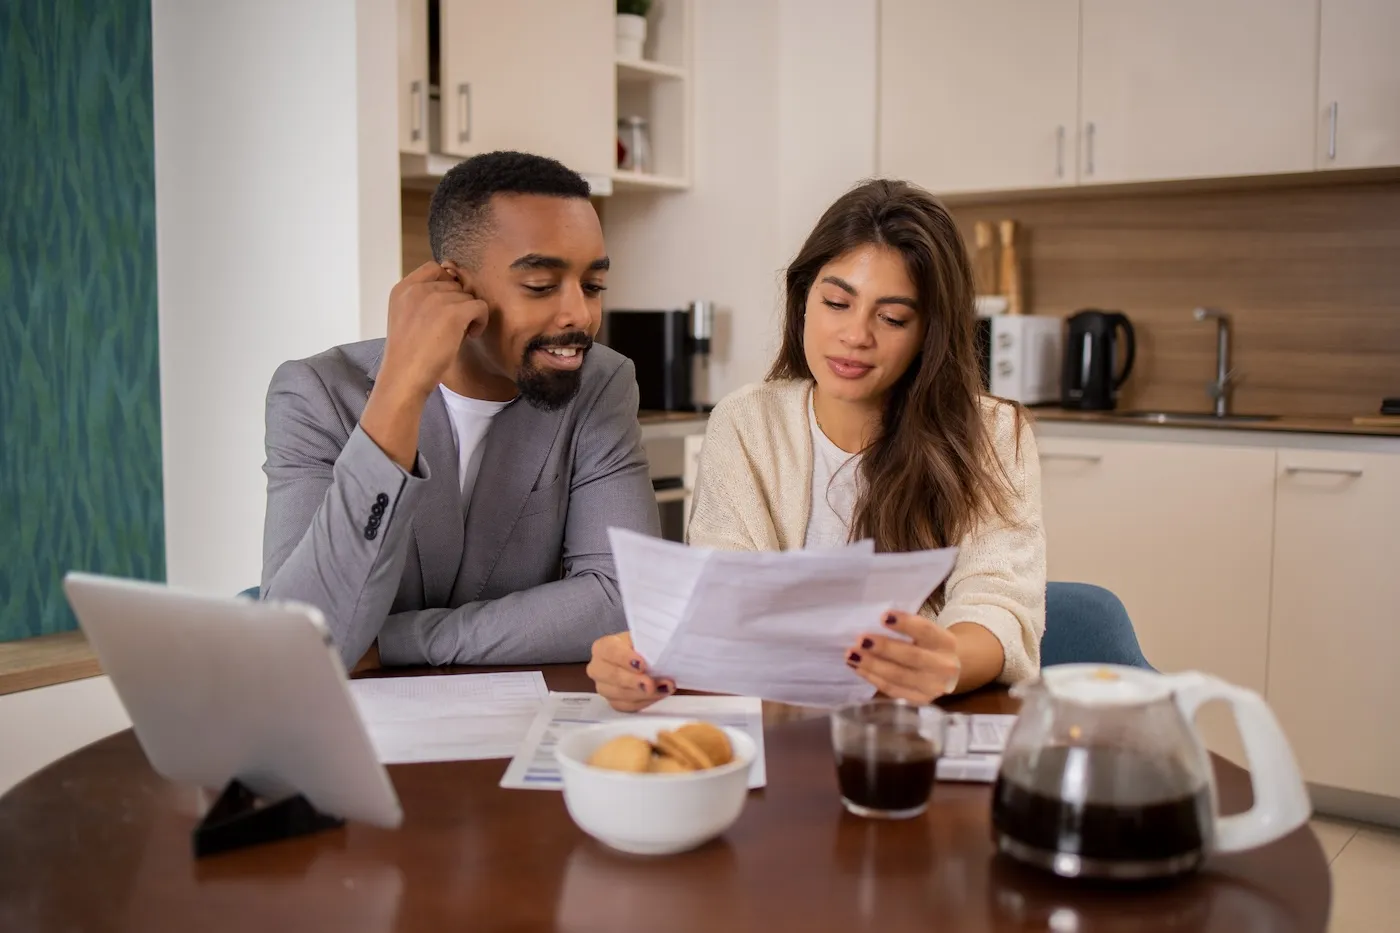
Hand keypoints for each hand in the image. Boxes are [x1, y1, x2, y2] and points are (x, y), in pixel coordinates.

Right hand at [361, 262, 489, 468]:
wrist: (404, 378)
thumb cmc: (409, 356)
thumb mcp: (407, 319)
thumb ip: (423, 301)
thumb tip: (458, 289)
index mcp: (402, 289)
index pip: (434, 268)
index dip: (448, 285)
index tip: (448, 308)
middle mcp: (417, 288)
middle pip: (455, 284)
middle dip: (458, 304)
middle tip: (451, 328)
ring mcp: (435, 298)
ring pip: (469, 296)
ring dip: (469, 314)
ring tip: (457, 335)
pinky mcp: (454, 312)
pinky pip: (481, 306)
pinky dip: (480, 321)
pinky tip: (470, 336)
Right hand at [586, 633, 674, 712]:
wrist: (646, 660)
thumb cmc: (644, 646)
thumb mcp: (645, 639)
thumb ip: (648, 643)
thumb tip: (660, 651)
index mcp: (603, 647)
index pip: (609, 651)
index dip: (625, 658)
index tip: (642, 664)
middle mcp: (598, 668)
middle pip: (612, 676)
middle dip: (633, 681)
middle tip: (651, 684)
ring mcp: (604, 687)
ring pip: (620, 694)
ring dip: (643, 693)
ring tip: (664, 688)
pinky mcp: (614, 702)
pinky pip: (627, 706)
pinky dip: (644, 701)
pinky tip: (659, 695)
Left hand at [846, 610, 960, 703]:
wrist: (947, 672)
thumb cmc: (928, 646)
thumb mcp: (926, 634)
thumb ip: (906, 628)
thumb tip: (870, 622)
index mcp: (946, 642)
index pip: (926, 631)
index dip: (905, 624)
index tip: (882, 616)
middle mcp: (944, 666)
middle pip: (911, 657)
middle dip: (884, 648)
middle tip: (860, 640)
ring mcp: (933, 687)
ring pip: (898, 676)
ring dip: (872, 665)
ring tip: (851, 655)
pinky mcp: (919, 700)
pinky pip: (892, 689)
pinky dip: (872, 678)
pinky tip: (858, 668)